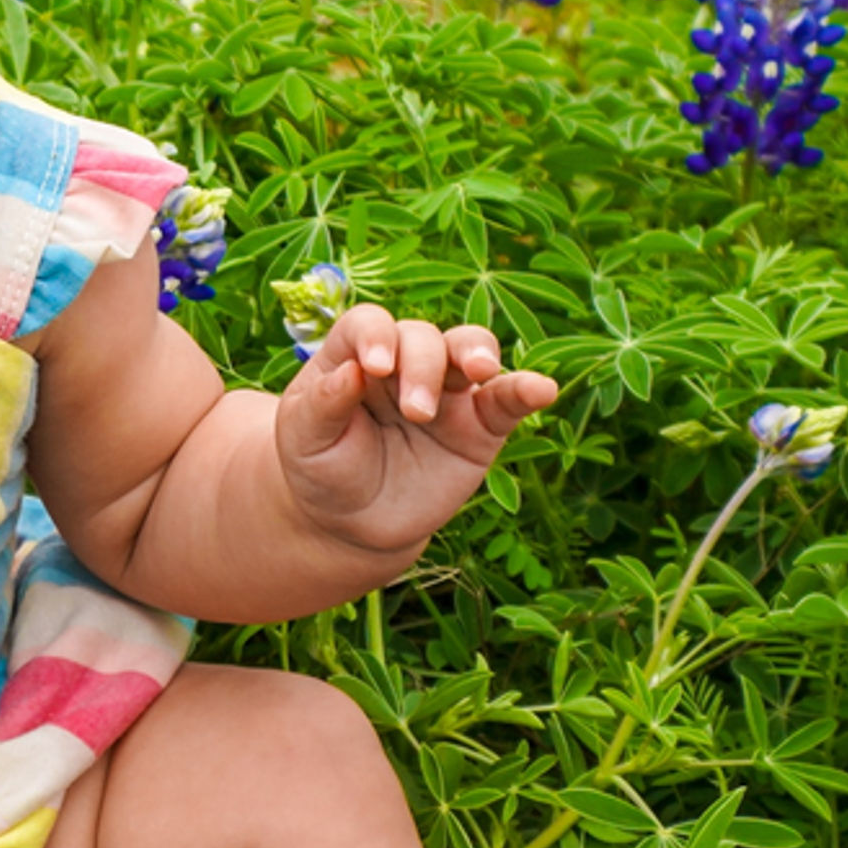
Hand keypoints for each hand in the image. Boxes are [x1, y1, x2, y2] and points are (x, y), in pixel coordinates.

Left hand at [275, 306, 553, 558]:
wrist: (353, 524)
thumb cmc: (322, 468)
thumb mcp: (304, 439)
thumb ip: (322, 404)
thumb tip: (350, 370)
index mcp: (356, 355)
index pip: (370, 324)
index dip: (376, 336)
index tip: (374, 368)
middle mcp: (405, 363)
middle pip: (423, 337)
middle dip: (423, 365)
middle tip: (416, 413)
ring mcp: (448, 392)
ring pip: (470, 349)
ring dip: (477, 353)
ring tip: (481, 370)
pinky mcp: (481, 426)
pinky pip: (508, 400)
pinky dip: (527, 390)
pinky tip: (543, 389)